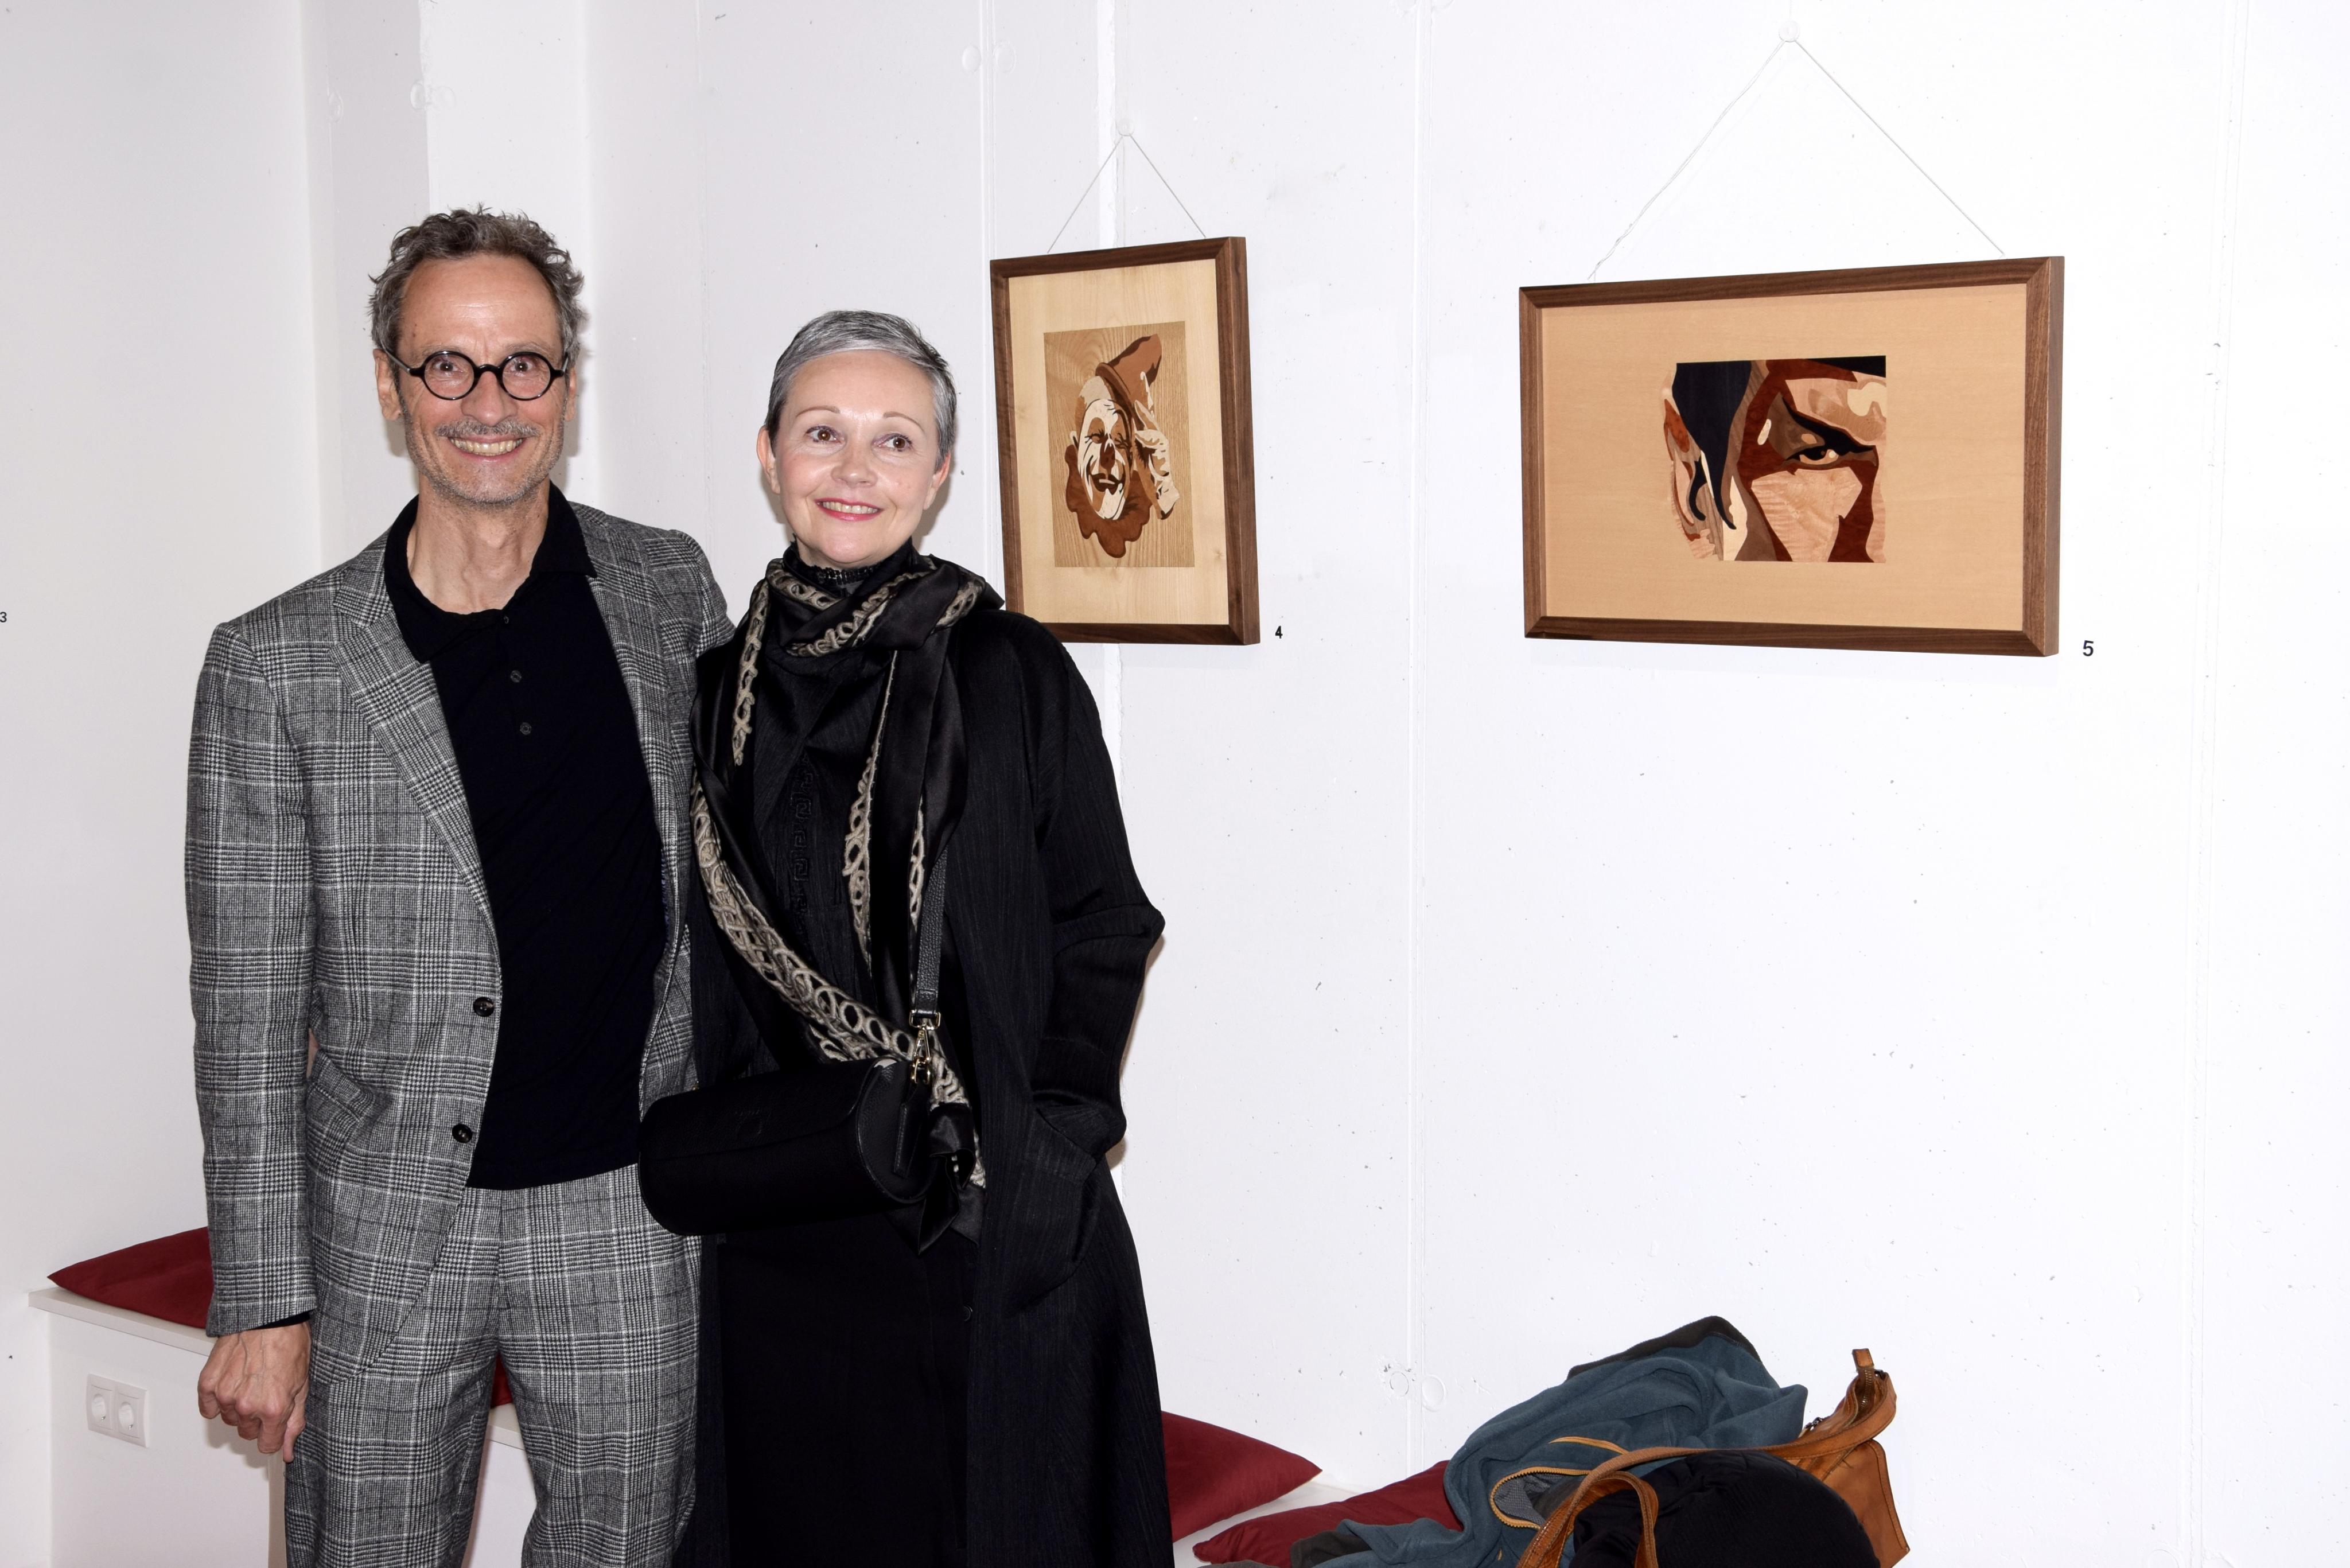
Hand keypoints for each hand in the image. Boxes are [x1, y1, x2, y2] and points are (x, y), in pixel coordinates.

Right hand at [197, 1321, 310, 1460]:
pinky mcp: (208, 1383)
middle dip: (258, 1420)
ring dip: (239, 1408)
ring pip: (230, 1420)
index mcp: (273, 1408)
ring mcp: (225, 1394)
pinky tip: (232, 1384)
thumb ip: (294, 1423)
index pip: (268, 1445)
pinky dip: (217, 1401)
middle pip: (247, 1433)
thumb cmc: (289, 1343)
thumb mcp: (302, 1385)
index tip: (275, 1425)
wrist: (269, 1316)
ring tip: (252, 1382)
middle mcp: (247, 1405)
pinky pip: (208, 1408)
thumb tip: (287, 1452)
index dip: (274, 1436)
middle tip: (266, 1394)